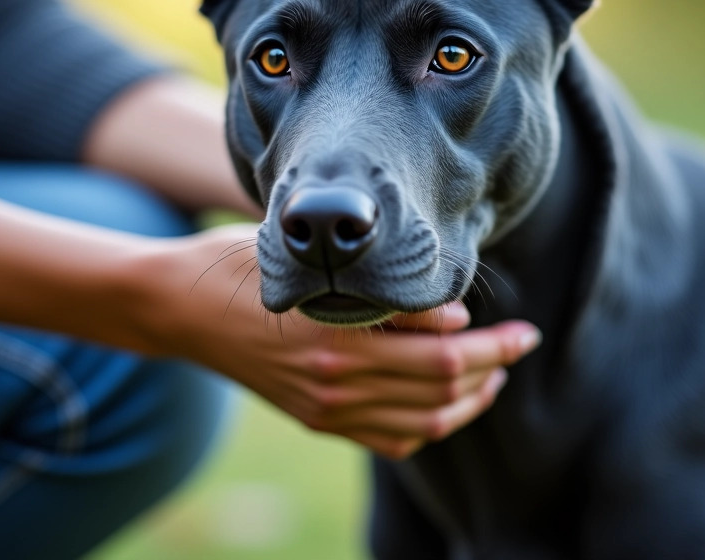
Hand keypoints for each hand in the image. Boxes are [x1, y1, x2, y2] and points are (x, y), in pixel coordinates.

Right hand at [133, 225, 541, 458]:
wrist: (181, 312)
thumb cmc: (242, 266)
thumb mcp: (310, 263)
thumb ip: (379, 293)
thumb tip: (451, 315)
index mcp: (336, 340)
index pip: (440, 356)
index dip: (491, 345)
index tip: (520, 327)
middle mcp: (335, 384)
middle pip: (441, 389)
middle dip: (494, 366)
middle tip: (524, 342)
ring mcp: (326, 409)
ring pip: (423, 420)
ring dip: (470, 400)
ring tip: (495, 373)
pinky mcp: (318, 419)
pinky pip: (390, 440)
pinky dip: (430, 426)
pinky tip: (448, 402)